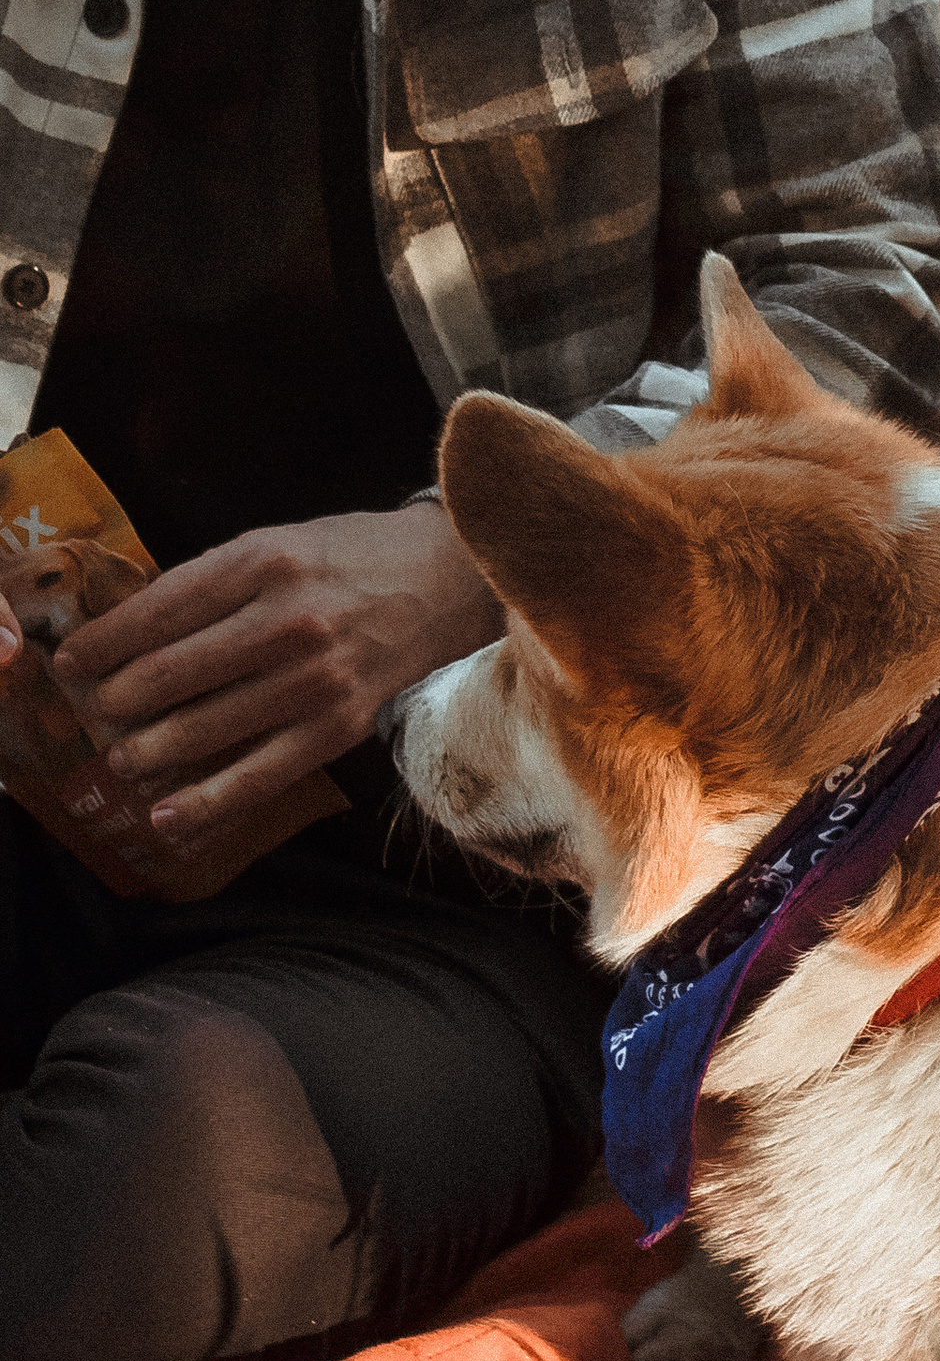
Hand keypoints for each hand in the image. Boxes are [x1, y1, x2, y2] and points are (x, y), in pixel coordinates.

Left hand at [52, 502, 503, 859]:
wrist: (450, 579)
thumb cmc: (351, 558)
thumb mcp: (278, 542)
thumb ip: (209, 583)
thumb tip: (128, 636)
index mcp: (262, 561)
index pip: (155, 611)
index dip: (100, 645)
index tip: (68, 664)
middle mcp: (285, 619)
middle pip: (167, 675)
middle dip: (115, 704)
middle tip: (96, 716)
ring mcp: (312, 678)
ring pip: (199, 731)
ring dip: (145, 753)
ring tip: (123, 759)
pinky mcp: (336, 727)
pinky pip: (256, 778)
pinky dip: (204, 805)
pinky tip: (165, 818)